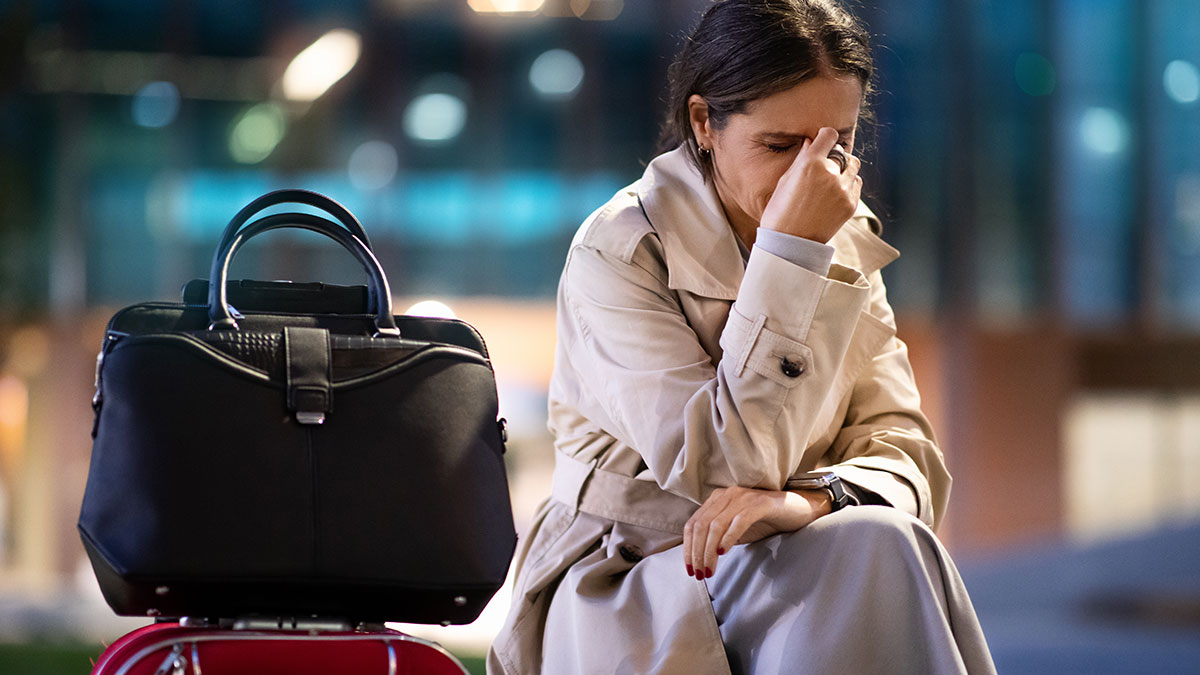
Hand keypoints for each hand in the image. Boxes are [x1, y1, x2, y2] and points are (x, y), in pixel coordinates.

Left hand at [682, 486, 830, 579]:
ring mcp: (742, 497)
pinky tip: (723, 552)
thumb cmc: (765, 522)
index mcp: (717, 500)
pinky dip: (727, 538)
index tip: (690, 570)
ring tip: (710, 570)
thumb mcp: (736, 530)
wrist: (798, 510)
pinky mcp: (759, 504)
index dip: (688, 548)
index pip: (692, 524)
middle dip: (697, 553)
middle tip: (700, 574)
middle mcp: (727, 495)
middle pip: (701, 525)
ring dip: (708, 551)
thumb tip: (700, 559)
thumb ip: (718, 538)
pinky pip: (738, 521)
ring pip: (716, 525)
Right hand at [758, 127, 861, 243]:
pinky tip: (835, 194)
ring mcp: (843, 190)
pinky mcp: (850, 204)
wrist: (790, 244)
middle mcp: (830, 173)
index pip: (829, 135)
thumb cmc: (780, 213)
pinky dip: (848, 185)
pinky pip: (856, 185)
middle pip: (842, 153)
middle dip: (834, 156)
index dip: (825, 137)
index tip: (823, 142)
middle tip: (824, 167)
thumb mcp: (784, 182)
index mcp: (810, 163)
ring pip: (853, 167)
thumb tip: (810, 143)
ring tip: (831, 181)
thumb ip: (801, 159)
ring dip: (844, 169)